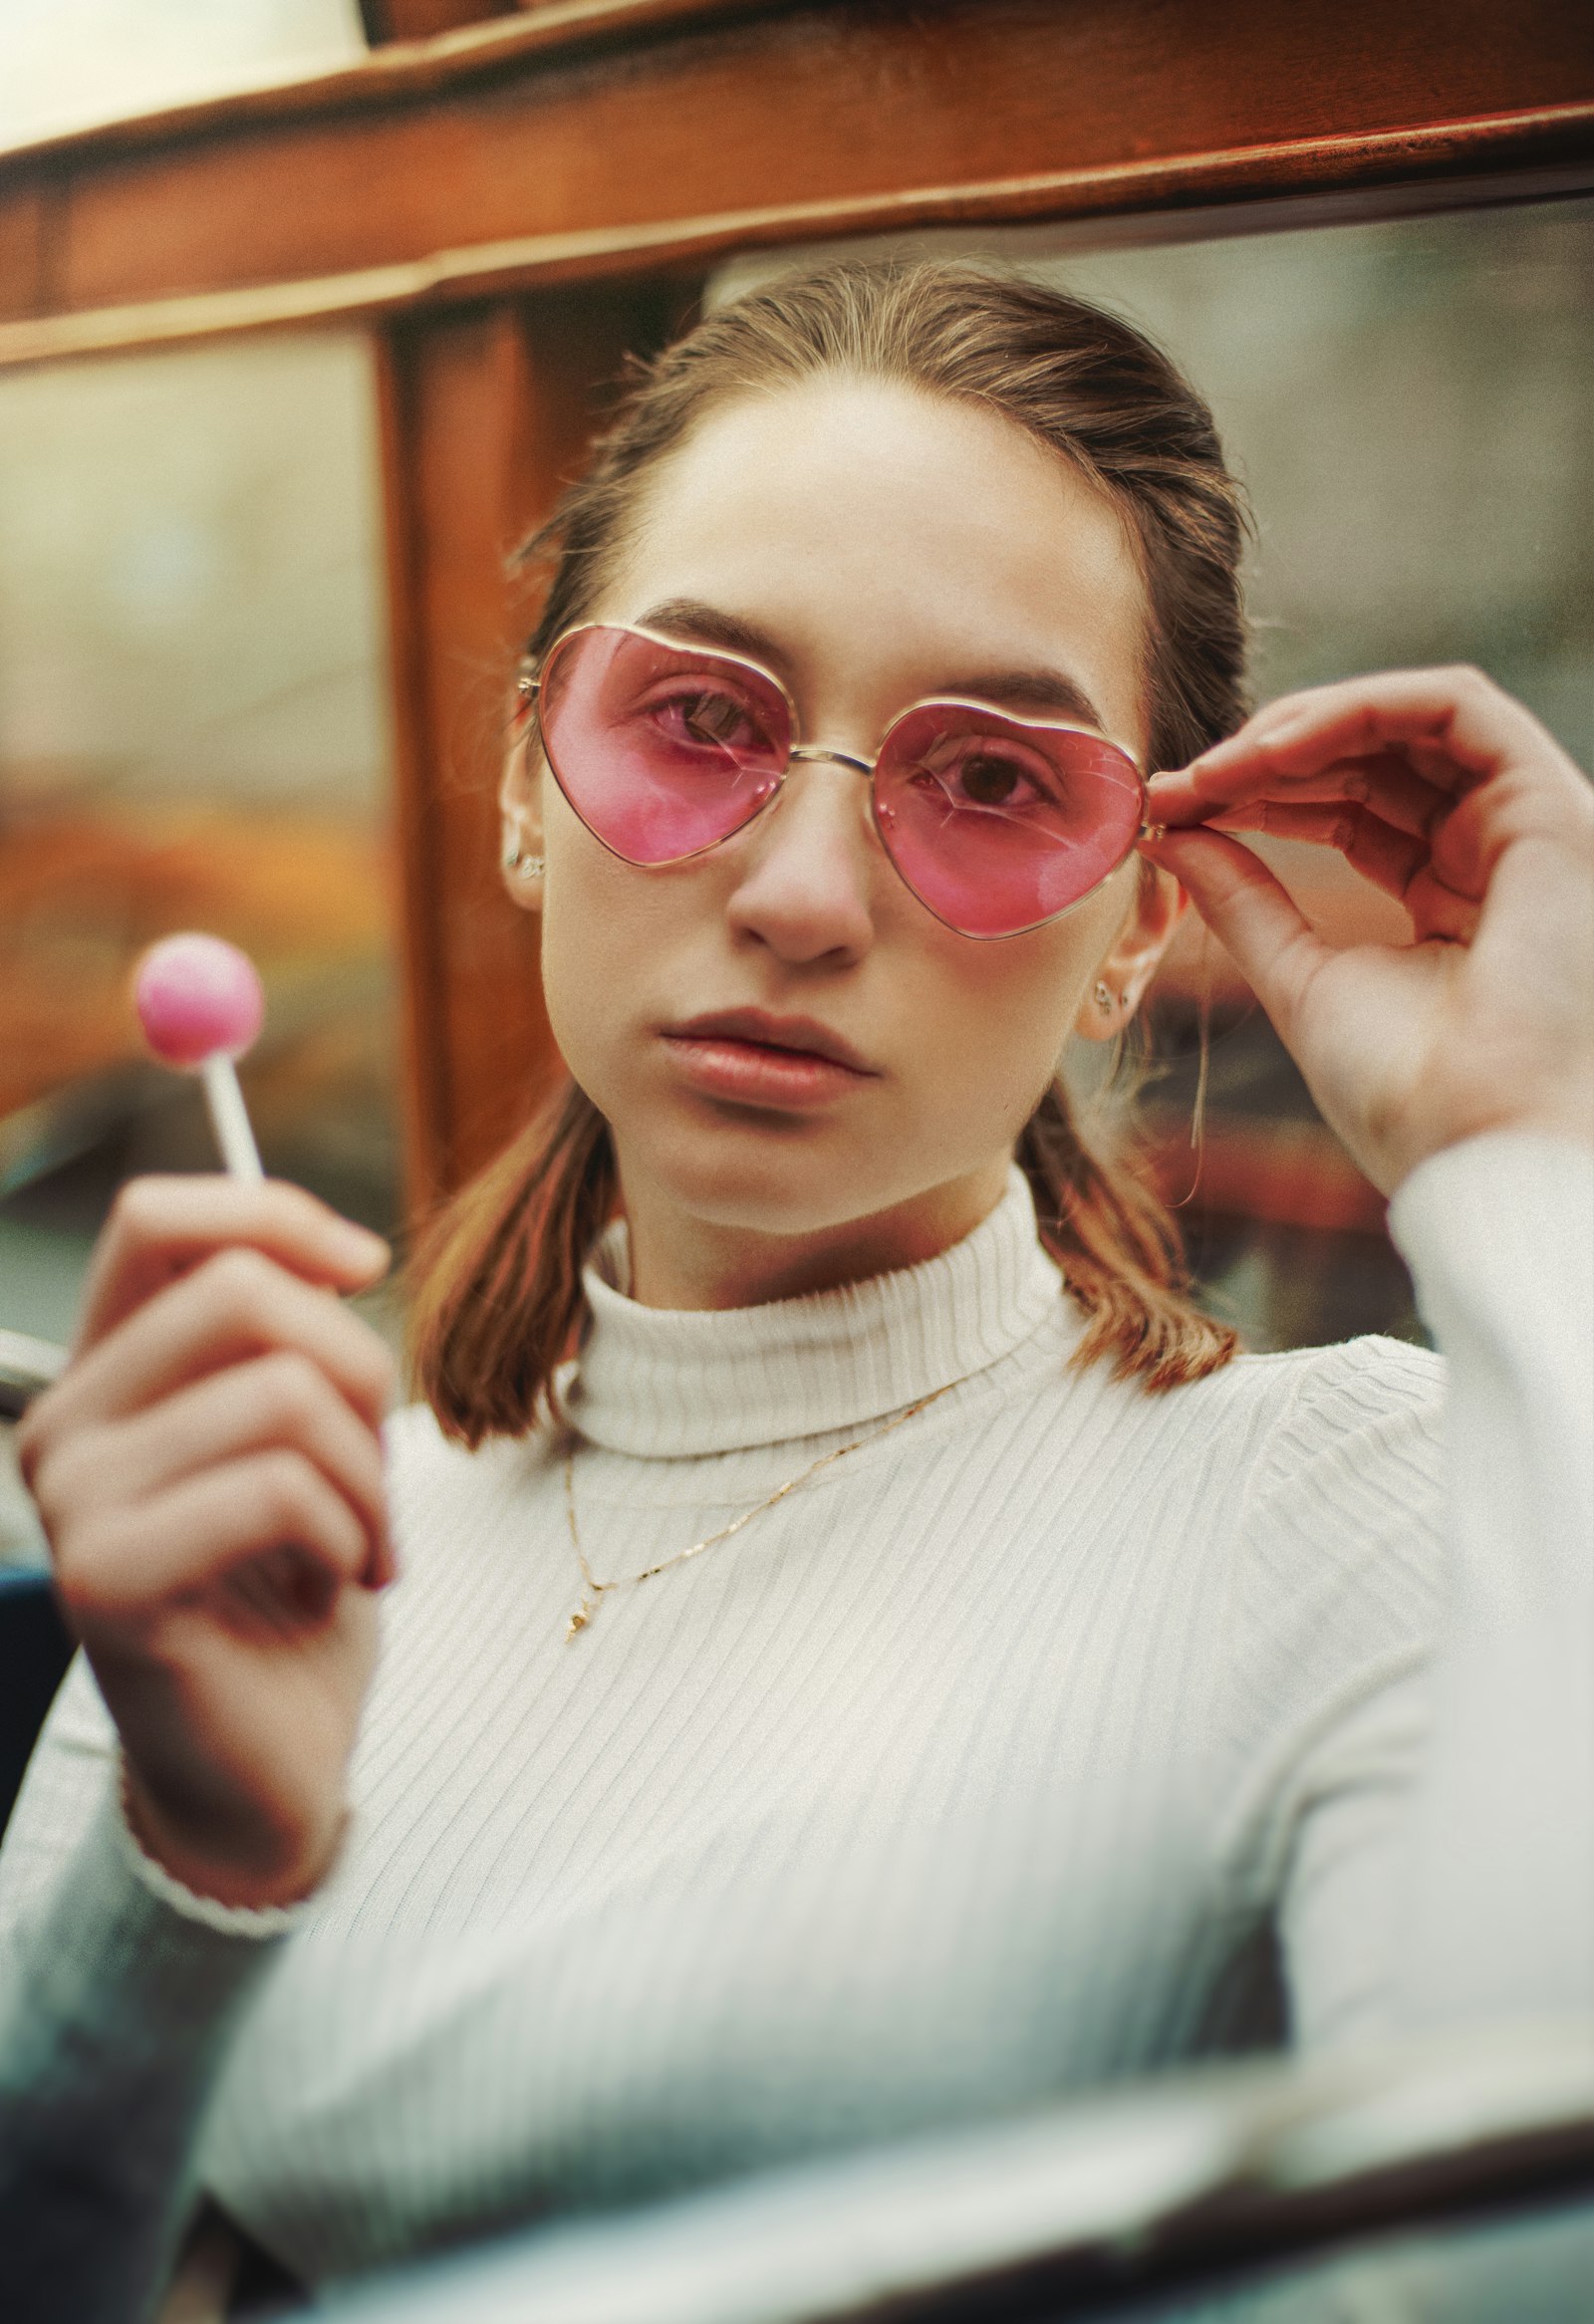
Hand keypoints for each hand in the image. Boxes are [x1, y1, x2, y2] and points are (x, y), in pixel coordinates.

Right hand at [16, 1178, 395, 1908]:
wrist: (272, 1767)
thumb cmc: (295, 1593)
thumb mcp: (304, 1439)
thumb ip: (287, 1342)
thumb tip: (337, 1249)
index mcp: (109, 1373)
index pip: (157, 1218)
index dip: (276, 1214)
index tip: (371, 1266)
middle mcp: (64, 1425)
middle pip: (240, 1290)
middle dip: (359, 1365)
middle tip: (381, 1465)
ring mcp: (73, 1504)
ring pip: (278, 1393)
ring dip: (368, 1474)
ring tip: (367, 1542)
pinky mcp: (108, 1581)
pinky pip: (274, 1488)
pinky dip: (346, 1531)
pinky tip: (336, 1581)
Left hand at [1142, 667, 1593, 1195]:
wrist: (1474, 1144)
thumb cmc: (1403, 1094)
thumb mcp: (1299, 977)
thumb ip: (1243, 899)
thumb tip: (1172, 834)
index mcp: (1449, 902)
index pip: (1348, 810)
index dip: (1256, 797)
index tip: (1169, 812)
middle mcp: (1497, 855)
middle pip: (1374, 759)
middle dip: (1262, 760)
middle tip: (1175, 788)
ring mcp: (1528, 826)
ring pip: (1411, 720)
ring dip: (1300, 727)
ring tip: (1214, 771)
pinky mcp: (1549, 805)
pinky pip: (1455, 707)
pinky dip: (1359, 708)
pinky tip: (1272, 751)